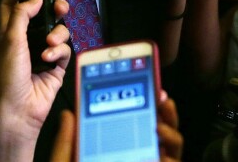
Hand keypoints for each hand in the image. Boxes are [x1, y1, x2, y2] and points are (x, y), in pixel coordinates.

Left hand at [0, 0, 70, 161]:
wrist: (18, 111)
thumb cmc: (7, 78)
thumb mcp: (10, 40)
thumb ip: (21, 15)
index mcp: (9, 33)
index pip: (12, 4)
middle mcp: (25, 41)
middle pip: (42, 15)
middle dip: (52, 8)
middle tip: (58, 6)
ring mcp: (41, 53)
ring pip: (58, 31)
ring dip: (57, 33)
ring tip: (50, 43)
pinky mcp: (55, 67)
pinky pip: (65, 50)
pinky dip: (60, 51)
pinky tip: (51, 58)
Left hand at [49, 91, 184, 161]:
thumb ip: (66, 142)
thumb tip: (67, 113)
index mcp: (115, 152)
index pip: (130, 124)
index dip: (136, 103)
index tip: (134, 83)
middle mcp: (135, 158)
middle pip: (155, 132)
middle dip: (161, 110)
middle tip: (159, 93)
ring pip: (170, 147)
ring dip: (170, 127)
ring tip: (160, 115)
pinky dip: (171, 147)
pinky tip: (159, 137)